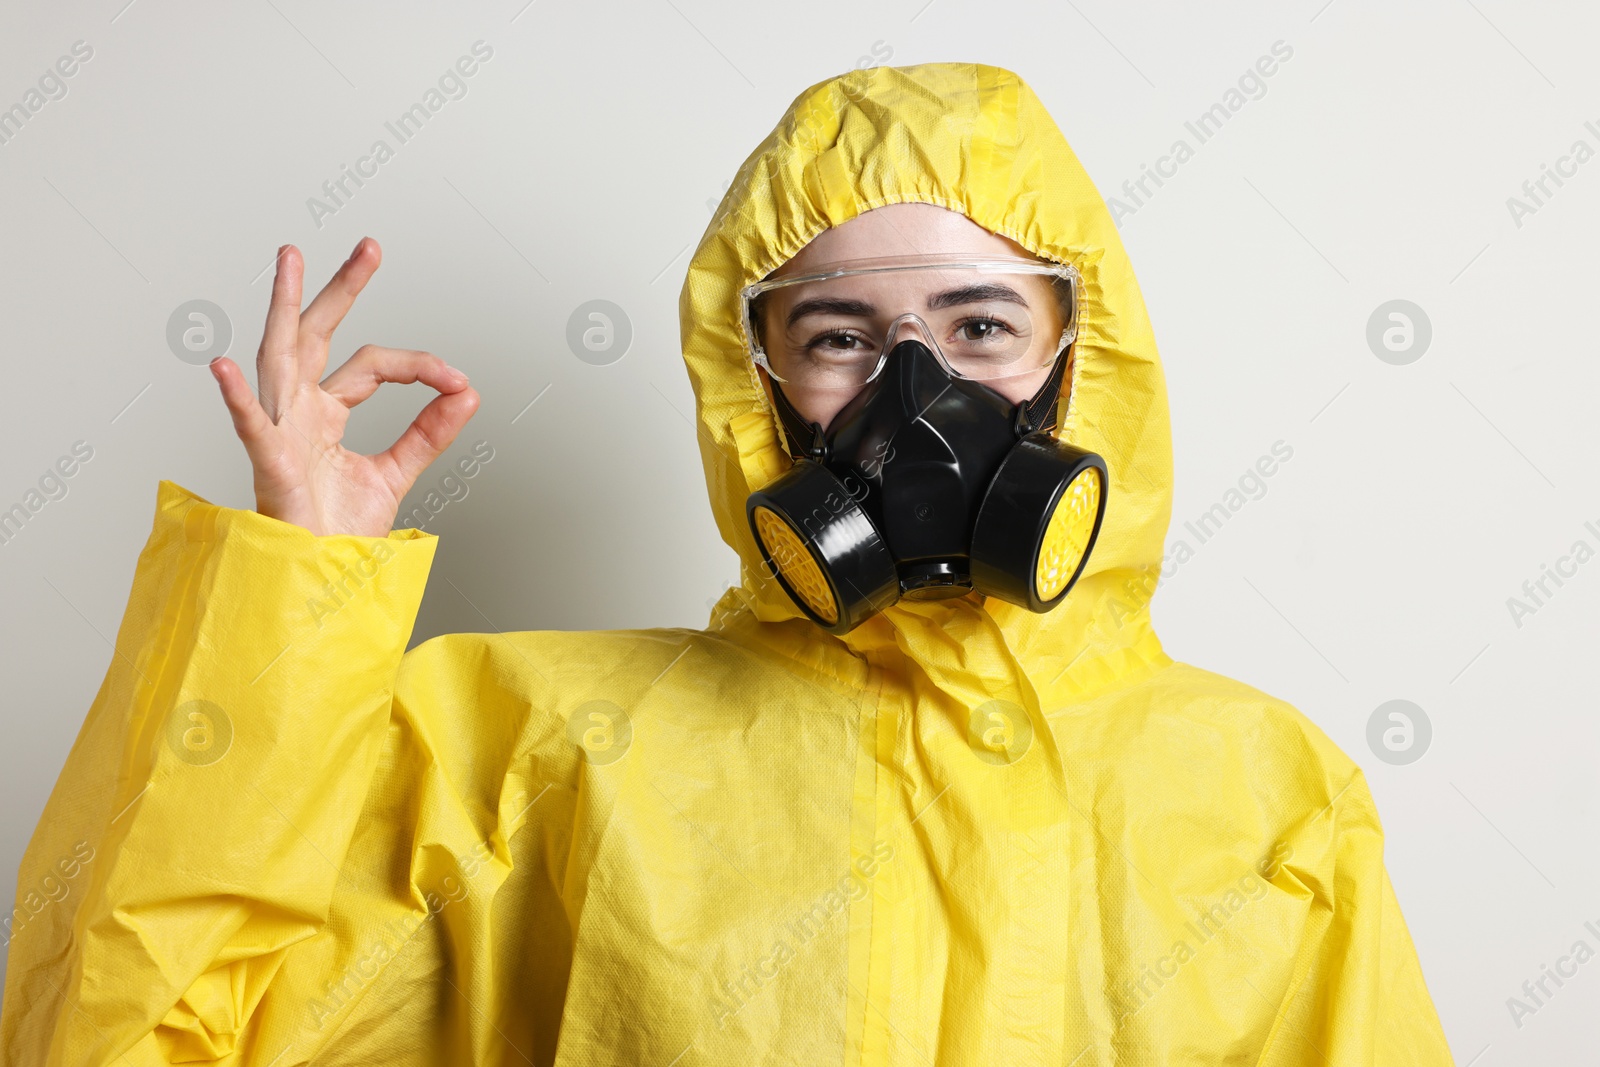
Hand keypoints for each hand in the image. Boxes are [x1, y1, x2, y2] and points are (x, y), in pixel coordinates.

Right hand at [209, 239, 479, 536]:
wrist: (322, 575)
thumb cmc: (338, 529)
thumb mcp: (396, 472)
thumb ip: (430, 433)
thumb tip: (469, 393)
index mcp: (325, 412)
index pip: (371, 366)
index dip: (416, 366)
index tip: (454, 377)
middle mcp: (298, 411)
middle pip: (317, 336)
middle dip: (341, 289)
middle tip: (369, 247)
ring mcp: (280, 432)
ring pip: (279, 359)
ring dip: (283, 308)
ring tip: (289, 261)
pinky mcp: (269, 464)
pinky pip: (250, 427)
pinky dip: (237, 399)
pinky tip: (224, 368)